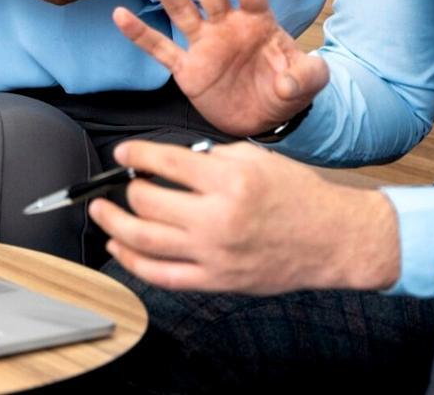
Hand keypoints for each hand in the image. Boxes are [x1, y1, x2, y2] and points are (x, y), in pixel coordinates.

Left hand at [89, 139, 400, 293]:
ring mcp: (214, 254)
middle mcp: (218, 218)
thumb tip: (169, 161)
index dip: (135, 154)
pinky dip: (133, 262)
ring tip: (101, 212)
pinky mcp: (216, 280)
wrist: (331, 239)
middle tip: (122, 182)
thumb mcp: (256, 159)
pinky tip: (120, 247)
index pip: (164, 162)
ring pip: (145, 241)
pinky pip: (161, 276)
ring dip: (114, 224)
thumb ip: (211, 157)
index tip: (124, 153)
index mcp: (229, 181)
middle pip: (147, 201)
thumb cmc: (298, 195)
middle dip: (125, 188)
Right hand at [112, 0, 326, 136]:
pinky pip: (161, 48)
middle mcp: (227, 25)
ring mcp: (205, 45)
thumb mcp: (309, 83)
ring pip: (181, 10)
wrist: (265, 120)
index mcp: (258, 21)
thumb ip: (307, 76)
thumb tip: (288, 81)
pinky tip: (120, 16)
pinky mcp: (188, 69)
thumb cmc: (287, 91)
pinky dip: (141, 34)